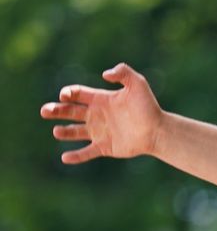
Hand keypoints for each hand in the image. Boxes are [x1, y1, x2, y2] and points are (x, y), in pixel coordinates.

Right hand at [40, 62, 161, 164]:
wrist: (158, 130)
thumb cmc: (148, 106)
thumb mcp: (138, 84)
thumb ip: (123, 72)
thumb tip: (105, 74)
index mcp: (100, 99)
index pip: (78, 94)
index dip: (68, 93)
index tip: (65, 96)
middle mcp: (96, 115)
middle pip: (70, 111)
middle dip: (56, 110)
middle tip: (44, 111)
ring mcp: (99, 132)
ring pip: (75, 132)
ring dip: (64, 132)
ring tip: (56, 131)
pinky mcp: (105, 147)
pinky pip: (87, 152)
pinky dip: (76, 156)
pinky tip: (65, 158)